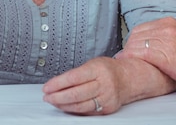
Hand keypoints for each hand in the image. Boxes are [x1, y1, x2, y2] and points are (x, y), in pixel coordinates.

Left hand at [42, 56, 175, 114]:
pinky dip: (74, 109)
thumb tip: (56, 84)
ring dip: (63, 105)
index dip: (57, 84)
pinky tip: (66, 106)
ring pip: (80, 105)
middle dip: (57, 96)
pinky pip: (87, 111)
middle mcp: (104, 83)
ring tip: (53, 102)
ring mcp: (107, 97)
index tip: (46, 87)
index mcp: (98, 69)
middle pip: (76, 93)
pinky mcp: (108, 108)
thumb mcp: (93, 64)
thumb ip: (77, 74)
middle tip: (47, 97)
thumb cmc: (108, 69)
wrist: (129, 78)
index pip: (73, 77)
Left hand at [117, 17, 175, 93]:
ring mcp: (166, 41)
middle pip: (135, 35)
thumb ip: (166, 38)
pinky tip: (131, 65)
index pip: (141, 29)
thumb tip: (150, 43)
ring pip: (136, 44)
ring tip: (127, 64)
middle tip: (126, 59)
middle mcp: (167, 28)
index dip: (133, 41)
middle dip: (128, 48)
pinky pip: (141, 54)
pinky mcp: (166, 56)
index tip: (130, 50)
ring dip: (129, 55)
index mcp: (170, 23)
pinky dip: (133, 59)